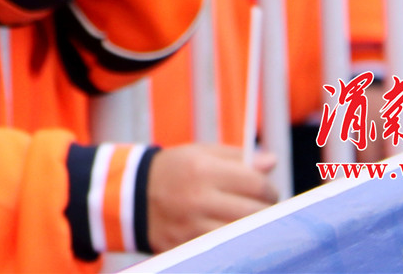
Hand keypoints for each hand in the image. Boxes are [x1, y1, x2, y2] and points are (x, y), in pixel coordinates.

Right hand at [145, 144, 276, 251]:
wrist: (131, 197)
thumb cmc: (173, 171)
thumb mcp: (199, 153)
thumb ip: (237, 156)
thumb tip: (271, 162)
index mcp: (202, 170)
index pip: (256, 184)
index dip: (269, 189)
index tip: (268, 192)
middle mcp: (198, 199)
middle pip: (254, 213)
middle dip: (266, 211)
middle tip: (263, 209)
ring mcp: (192, 227)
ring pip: (242, 234)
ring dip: (252, 229)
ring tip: (247, 220)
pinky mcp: (187, 247)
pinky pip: (224, 248)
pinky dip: (233, 242)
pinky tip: (231, 233)